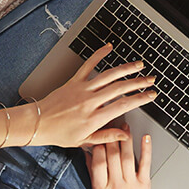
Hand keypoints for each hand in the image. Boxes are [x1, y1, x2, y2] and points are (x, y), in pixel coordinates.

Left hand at [31, 43, 156, 147]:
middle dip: (138, 82)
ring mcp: (82, 89)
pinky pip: (88, 65)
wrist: (38, 123)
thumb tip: (125, 135)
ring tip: (139, 65)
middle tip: (151, 80)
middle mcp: (90, 101)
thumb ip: (107, 136)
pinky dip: (99, 54)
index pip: (123, 106)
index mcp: (94, 118)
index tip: (151, 95)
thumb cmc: (60, 134)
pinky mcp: (74, 81)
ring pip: (108, 75)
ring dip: (125, 69)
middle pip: (119, 88)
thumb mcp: (85, 141)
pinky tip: (109, 48)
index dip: (140, 99)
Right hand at [86, 131, 152, 188]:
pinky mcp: (144, 184)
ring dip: (125, 139)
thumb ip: (93, 174)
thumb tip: (88, 154)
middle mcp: (115, 185)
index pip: (98, 162)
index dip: (98, 145)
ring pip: (127, 157)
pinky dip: (146, 149)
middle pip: (112, 156)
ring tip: (124, 126)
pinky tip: (145, 137)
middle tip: (111, 124)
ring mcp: (131, 184)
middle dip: (111, 137)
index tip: (98, 134)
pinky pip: (145, 163)